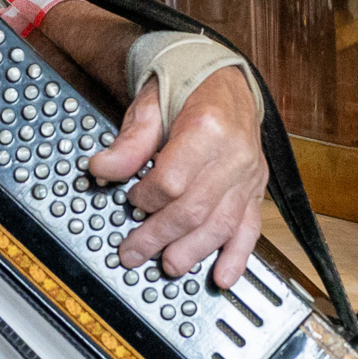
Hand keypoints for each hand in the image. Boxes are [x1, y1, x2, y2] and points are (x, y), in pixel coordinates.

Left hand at [88, 65, 266, 286]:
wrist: (224, 81)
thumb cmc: (187, 90)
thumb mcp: (151, 105)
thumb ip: (130, 142)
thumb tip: (102, 169)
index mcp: (207, 128)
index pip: (172, 181)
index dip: (145, 197)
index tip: (129, 199)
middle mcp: (234, 155)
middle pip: (194, 209)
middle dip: (159, 236)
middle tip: (133, 251)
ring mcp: (248, 175)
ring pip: (221, 225)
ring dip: (192, 252)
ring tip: (168, 265)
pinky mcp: (255, 190)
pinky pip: (250, 228)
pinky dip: (237, 257)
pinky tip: (223, 276)